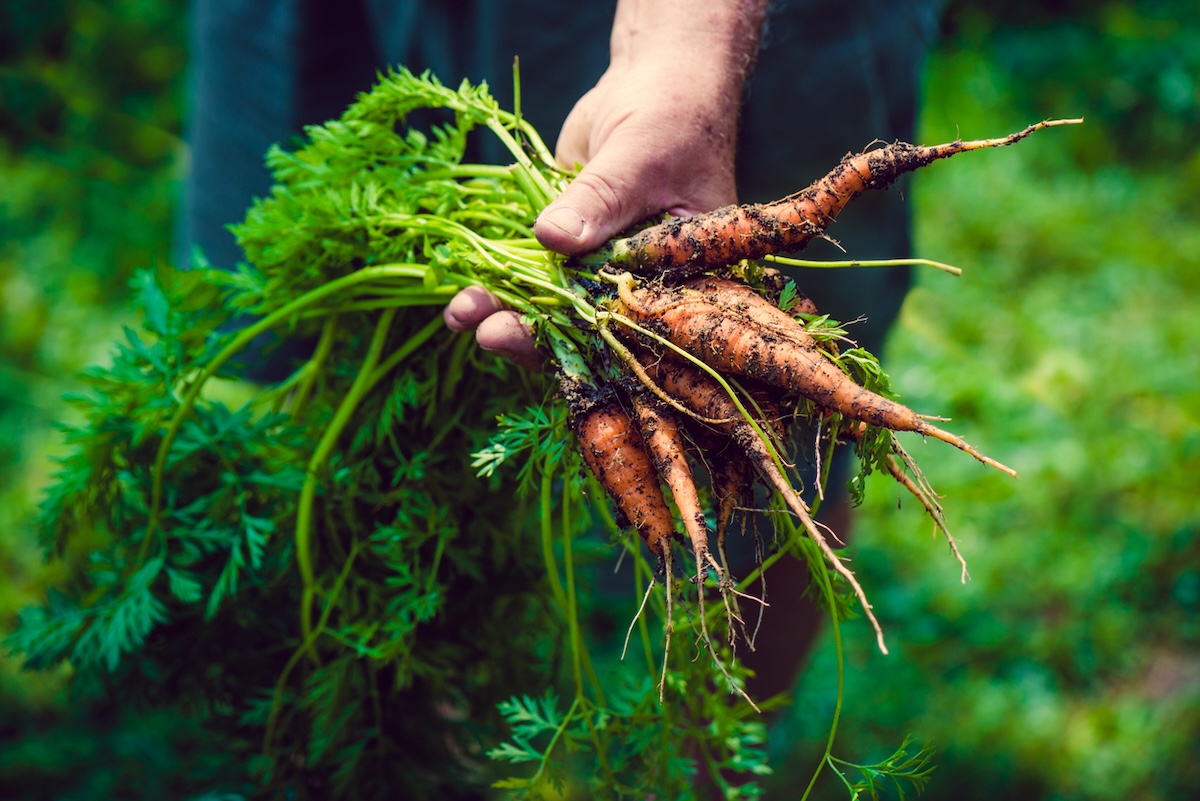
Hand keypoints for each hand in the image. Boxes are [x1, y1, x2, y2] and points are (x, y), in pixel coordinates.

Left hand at [444, 0, 767, 366]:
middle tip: (489, 334)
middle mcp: (639, 281)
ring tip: (461, 314)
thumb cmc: (674, 114)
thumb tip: (552, 239)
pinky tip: (463, 294)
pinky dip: (499, 278)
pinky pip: (530, 268)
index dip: (581, 343)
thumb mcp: (639, 157)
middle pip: (584, 326)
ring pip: (551, 302)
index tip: (534, 338)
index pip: (630, 328)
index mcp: (680, 277)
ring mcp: (599, 263)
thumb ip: (598, 201)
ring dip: (506, 311)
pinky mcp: (568, 239)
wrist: (659, 78)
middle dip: (532, 333)